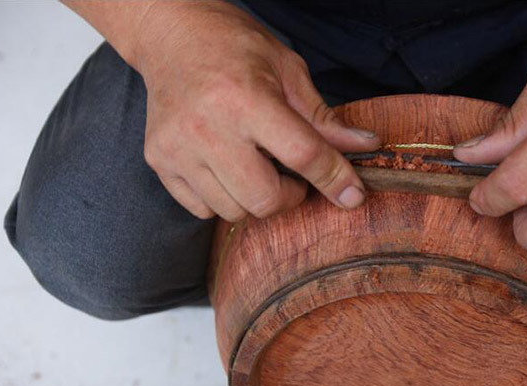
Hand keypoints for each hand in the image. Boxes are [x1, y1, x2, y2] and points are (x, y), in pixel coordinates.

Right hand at [132, 1, 380, 219]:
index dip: (335, 179)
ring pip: (233, 210)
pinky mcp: (159, 161)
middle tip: (292, 177)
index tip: (353, 195)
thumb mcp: (288, 72)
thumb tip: (367, 146)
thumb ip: (324, 119)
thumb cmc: (235, 49)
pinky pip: (202, 210)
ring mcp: (178, 147)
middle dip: (289, 197)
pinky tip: (226, 169)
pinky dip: (223, 199)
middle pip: (264, 199)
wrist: (171, 35)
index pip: (303, 154)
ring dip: (255, 199)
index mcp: (246, 99)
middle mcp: (208, 127)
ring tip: (256, 167)